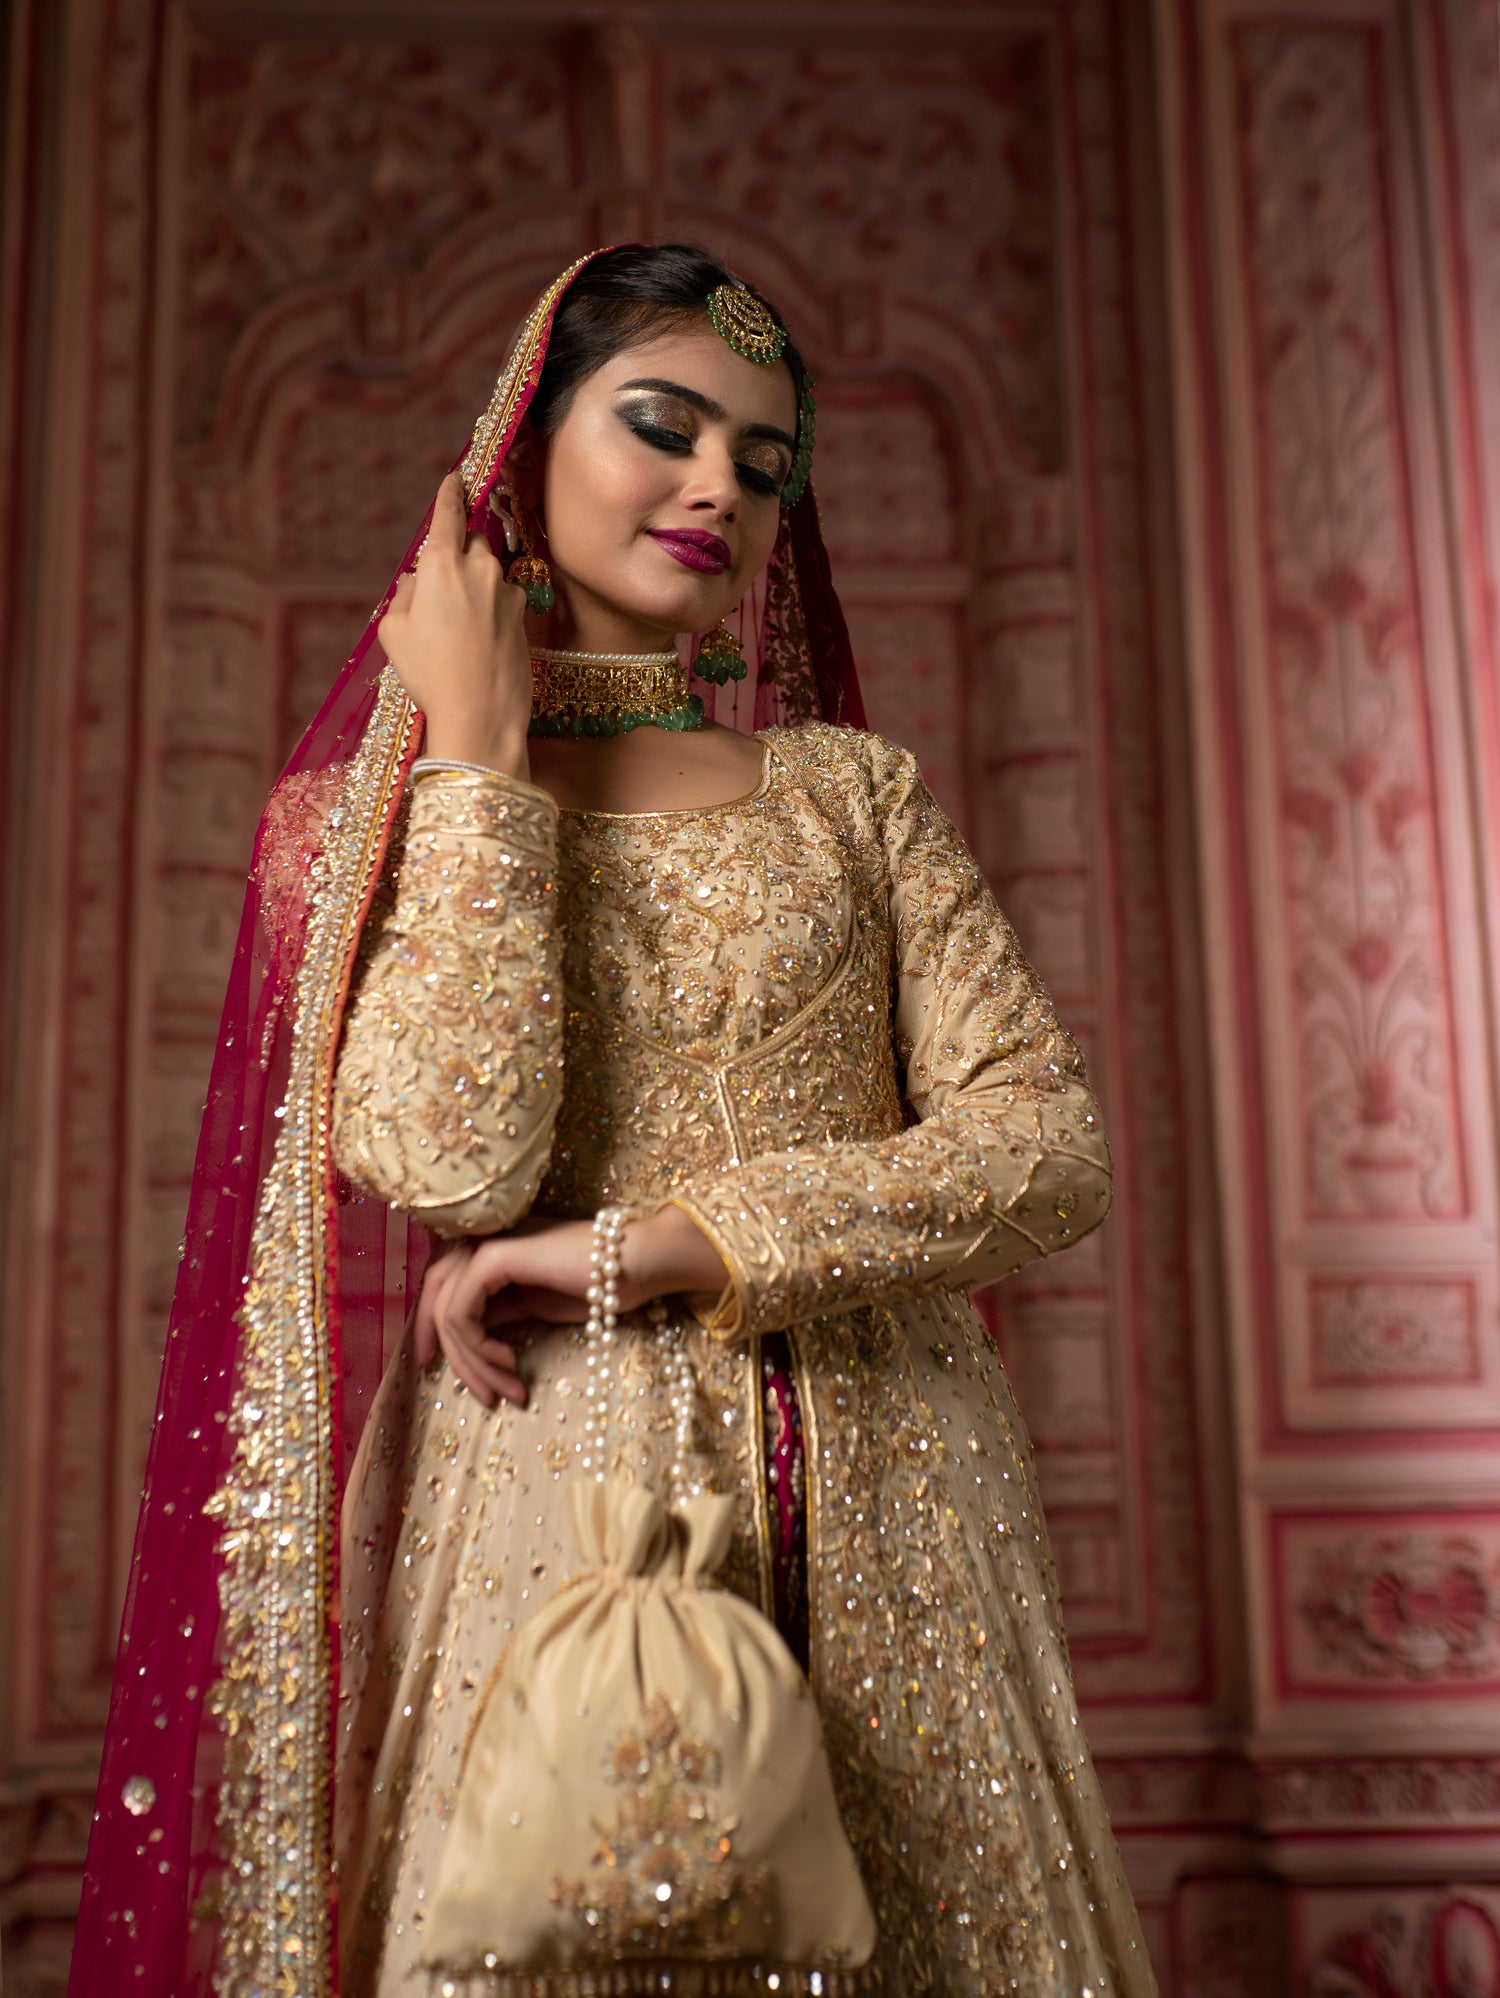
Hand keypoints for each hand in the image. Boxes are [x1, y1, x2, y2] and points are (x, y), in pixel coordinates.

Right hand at [377, 471, 532, 776]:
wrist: (481, 715)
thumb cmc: (430, 675)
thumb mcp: (394, 633)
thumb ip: (404, 596)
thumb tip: (416, 582)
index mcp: (442, 566)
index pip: (449, 515)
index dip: (450, 494)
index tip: (455, 478)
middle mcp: (480, 571)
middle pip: (472, 544)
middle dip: (459, 554)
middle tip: (441, 589)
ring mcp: (507, 595)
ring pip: (490, 576)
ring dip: (476, 589)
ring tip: (457, 631)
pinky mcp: (524, 619)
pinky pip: (504, 603)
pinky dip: (492, 613)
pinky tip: (480, 645)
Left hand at [414, 1209, 729, 1408]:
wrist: (633, 1261)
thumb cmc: (595, 1282)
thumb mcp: (533, 1304)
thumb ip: (497, 1313)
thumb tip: (469, 1341)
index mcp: (487, 1252)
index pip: (440, 1292)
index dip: (431, 1332)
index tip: (439, 1371)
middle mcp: (478, 1243)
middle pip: (434, 1302)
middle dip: (448, 1354)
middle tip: (476, 1394)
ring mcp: (484, 1246)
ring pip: (448, 1314)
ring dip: (474, 1362)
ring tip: (507, 1387)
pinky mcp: (494, 1257)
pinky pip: (461, 1312)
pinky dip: (478, 1346)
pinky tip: (508, 1361)